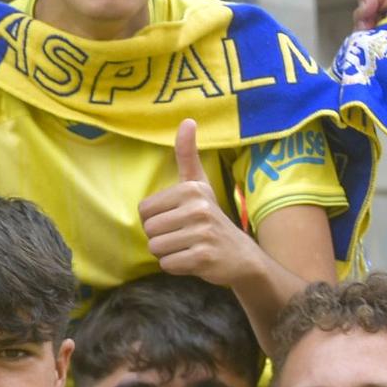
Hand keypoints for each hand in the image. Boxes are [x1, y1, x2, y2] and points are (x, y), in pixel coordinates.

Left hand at [138, 120, 259, 287]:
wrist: (242, 256)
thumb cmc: (211, 218)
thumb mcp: (200, 185)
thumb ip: (187, 155)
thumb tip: (187, 120)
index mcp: (191, 189)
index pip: (144, 210)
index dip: (156, 220)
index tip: (177, 220)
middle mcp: (198, 208)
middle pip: (148, 230)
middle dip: (161, 238)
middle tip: (184, 236)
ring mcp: (202, 233)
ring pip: (156, 248)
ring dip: (168, 253)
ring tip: (188, 247)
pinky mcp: (203, 257)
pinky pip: (167, 264)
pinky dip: (177, 266)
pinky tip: (194, 260)